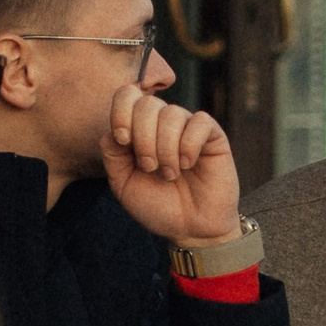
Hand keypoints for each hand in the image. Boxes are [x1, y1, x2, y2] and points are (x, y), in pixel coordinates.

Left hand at [101, 85, 241, 246]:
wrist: (190, 229)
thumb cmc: (157, 207)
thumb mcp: (123, 184)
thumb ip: (112, 155)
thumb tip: (112, 129)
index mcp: (139, 130)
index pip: (127, 96)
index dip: (121, 112)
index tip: (123, 140)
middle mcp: (163, 124)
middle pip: (147, 104)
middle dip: (143, 138)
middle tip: (149, 167)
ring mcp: (189, 128)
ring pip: (172, 113)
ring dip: (165, 148)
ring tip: (170, 174)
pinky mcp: (213, 136)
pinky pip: (199, 121)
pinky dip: (189, 145)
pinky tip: (189, 164)